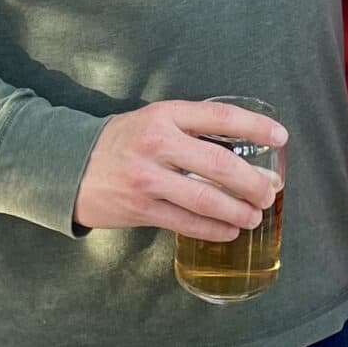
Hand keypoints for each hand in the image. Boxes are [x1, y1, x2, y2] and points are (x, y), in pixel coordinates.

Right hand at [75, 101, 285, 241]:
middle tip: (270, 191)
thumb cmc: (120, 142)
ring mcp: (148, 179)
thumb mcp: (152, 121)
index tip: (280, 136)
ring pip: (206, 198)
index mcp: (165, 116)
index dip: (255, 126)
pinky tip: (229, 230)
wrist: (67, 166)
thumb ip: (189, 129)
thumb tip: (240, 148)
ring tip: (254, 215)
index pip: (219, 117)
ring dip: (238, 210)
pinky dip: (213, 228)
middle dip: (253, 181)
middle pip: (220, 164)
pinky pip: (187, 222)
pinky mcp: (141, 209)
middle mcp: (158, 144)